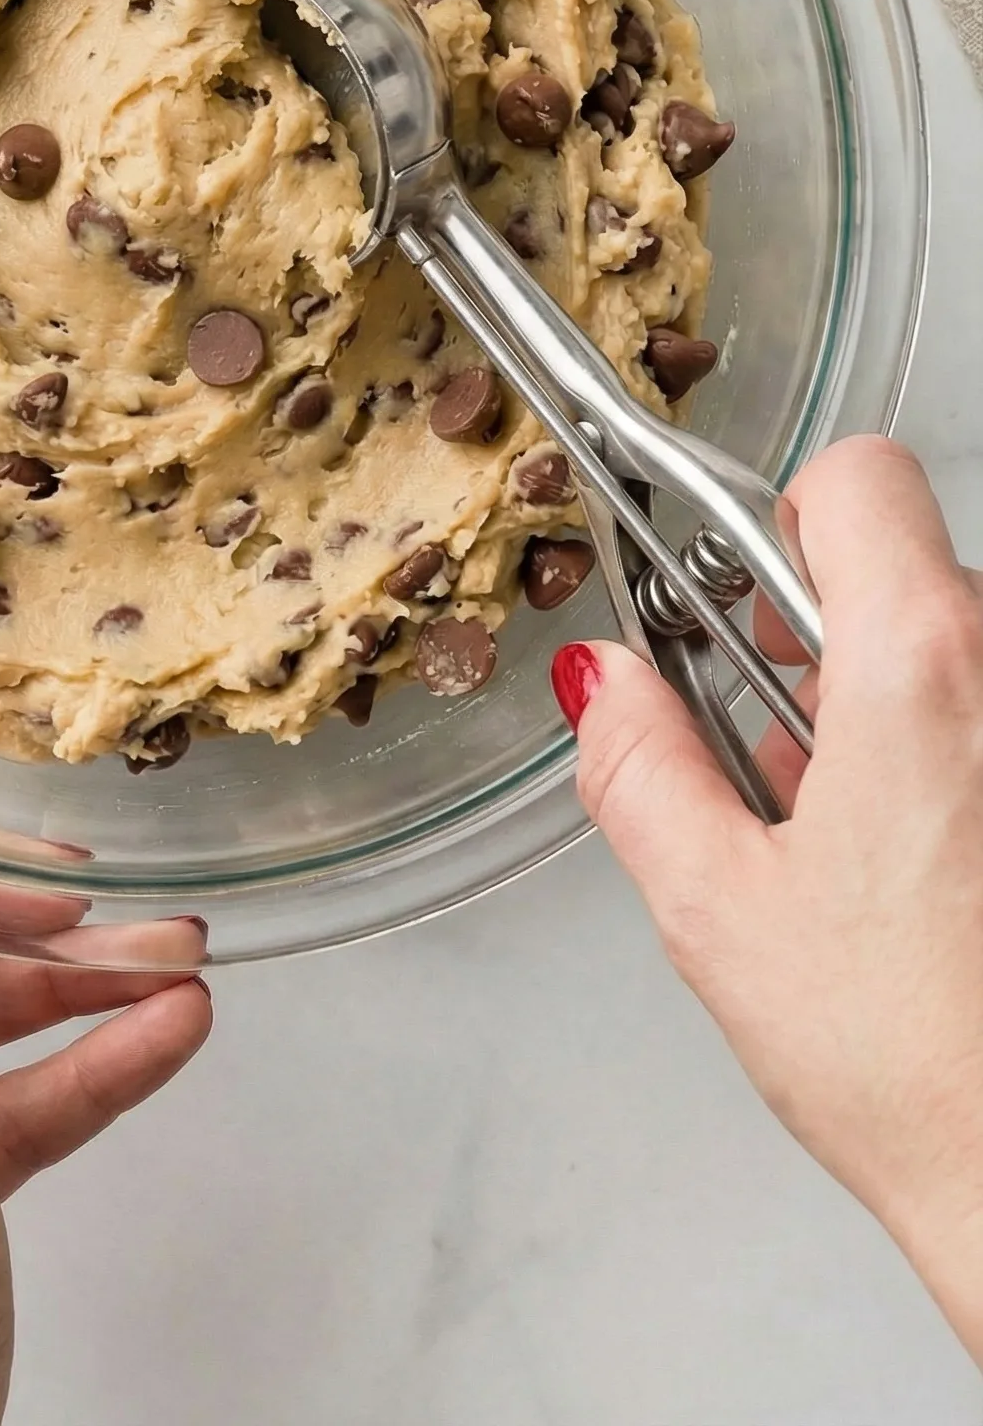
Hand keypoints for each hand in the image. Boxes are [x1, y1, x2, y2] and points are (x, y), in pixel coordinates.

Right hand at [555, 437, 982, 1358]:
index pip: (858, 479)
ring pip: (955, 653)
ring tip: (837, 831)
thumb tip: (603, 689)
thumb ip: (639, 765)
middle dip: (819, 639)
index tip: (738, 600)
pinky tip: (910, 869)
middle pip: (906, 570)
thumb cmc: (924, 1070)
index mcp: (921, 667)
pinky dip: (945, 760)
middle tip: (767, 741)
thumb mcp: (718, 910)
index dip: (780, 521)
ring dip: (886, 708)